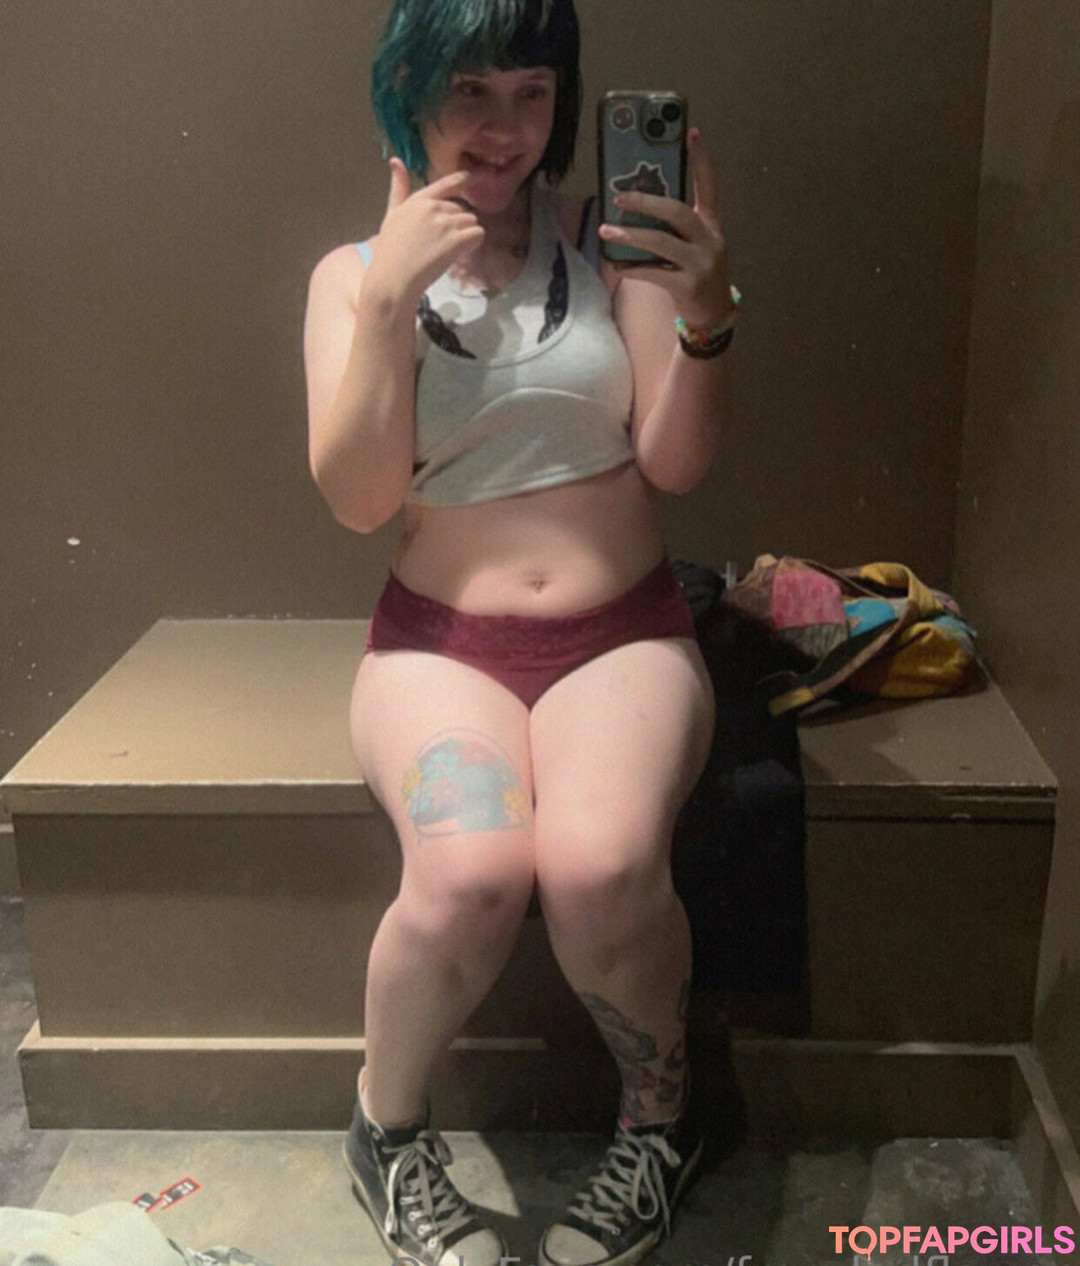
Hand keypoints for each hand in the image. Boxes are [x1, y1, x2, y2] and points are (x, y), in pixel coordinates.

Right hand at [366, 158, 485, 306]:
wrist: (393, 278)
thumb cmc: (389, 251)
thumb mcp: (391, 215)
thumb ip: (398, 189)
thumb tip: (395, 160)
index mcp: (418, 201)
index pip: (442, 186)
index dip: (458, 181)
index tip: (469, 177)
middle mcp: (433, 208)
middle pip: (460, 210)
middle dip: (457, 225)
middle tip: (442, 244)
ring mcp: (445, 224)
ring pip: (471, 222)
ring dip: (466, 235)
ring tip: (449, 251)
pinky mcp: (455, 241)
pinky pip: (477, 234)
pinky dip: (474, 243)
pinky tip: (461, 253)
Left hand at [599, 128, 731, 326]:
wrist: (714, 315)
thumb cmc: (697, 273)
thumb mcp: (695, 244)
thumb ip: (675, 227)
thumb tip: (636, 204)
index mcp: (712, 225)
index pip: (709, 186)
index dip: (701, 160)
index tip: (691, 132)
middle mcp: (710, 241)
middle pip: (677, 211)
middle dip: (645, 202)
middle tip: (618, 197)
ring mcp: (700, 264)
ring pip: (662, 242)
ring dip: (631, 236)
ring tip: (607, 231)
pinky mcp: (687, 287)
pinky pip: (654, 273)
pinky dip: (633, 268)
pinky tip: (618, 265)